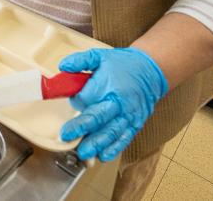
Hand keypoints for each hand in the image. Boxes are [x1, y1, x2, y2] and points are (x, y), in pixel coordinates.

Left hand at [59, 47, 168, 161]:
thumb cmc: (123, 64)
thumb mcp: (99, 56)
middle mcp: (120, 103)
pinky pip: (124, 138)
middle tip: (67, 136)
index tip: (71, 100)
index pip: (88, 97)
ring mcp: (129, 116)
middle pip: (99, 118)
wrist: (150, 71)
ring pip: (111, 132)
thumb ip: (80, 61)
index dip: (77, 100)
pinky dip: (114, 148)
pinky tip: (103, 155)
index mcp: (110, 86)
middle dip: (82, 128)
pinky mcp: (135, 124)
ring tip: (83, 152)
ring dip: (97, 144)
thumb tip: (63, 66)